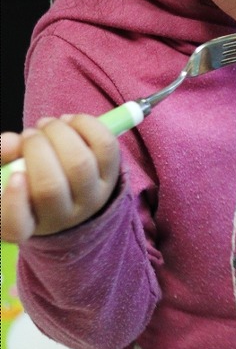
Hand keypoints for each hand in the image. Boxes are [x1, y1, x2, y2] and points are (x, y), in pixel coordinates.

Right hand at [1, 115, 119, 242]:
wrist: (71, 188)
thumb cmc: (29, 179)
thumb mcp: (6, 172)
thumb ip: (2, 157)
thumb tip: (11, 142)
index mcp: (24, 223)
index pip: (16, 226)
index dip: (14, 203)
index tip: (16, 176)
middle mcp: (61, 218)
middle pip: (50, 187)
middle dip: (36, 148)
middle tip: (29, 135)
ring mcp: (90, 200)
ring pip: (79, 163)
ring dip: (60, 133)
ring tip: (46, 124)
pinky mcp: (112, 176)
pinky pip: (105, 145)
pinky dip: (85, 124)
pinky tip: (69, 121)